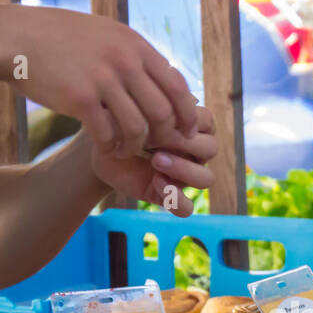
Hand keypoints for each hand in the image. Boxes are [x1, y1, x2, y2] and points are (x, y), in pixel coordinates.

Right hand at [0, 4, 199, 157]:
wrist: (13, 37)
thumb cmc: (58, 39)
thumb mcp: (103, 34)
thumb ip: (132, 54)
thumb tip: (161, 74)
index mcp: (133, 44)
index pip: (177, 85)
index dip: (185, 114)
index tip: (183, 131)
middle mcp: (123, 59)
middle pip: (163, 112)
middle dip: (163, 137)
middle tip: (153, 147)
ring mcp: (102, 78)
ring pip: (138, 128)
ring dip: (135, 147)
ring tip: (126, 150)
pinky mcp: (79, 98)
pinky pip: (107, 134)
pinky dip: (110, 147)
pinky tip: (105, 148)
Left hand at [90, 105, 216, 215]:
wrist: (100, 151)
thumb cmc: (117, 124)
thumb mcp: (131, 110)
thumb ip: (155, 106)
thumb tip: (182, 104)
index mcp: (189, 127)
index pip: (206, 121)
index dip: (187, 119)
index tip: (158, 117)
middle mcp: (192, 153)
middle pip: (211, 149)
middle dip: (185, 143)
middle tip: (154, 141)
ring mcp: (183, 177)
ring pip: (207, 178)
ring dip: (185, 170)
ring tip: (156, 161)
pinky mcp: (169, 197)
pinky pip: (186, 208)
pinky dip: (176, 198)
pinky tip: (155, 182)